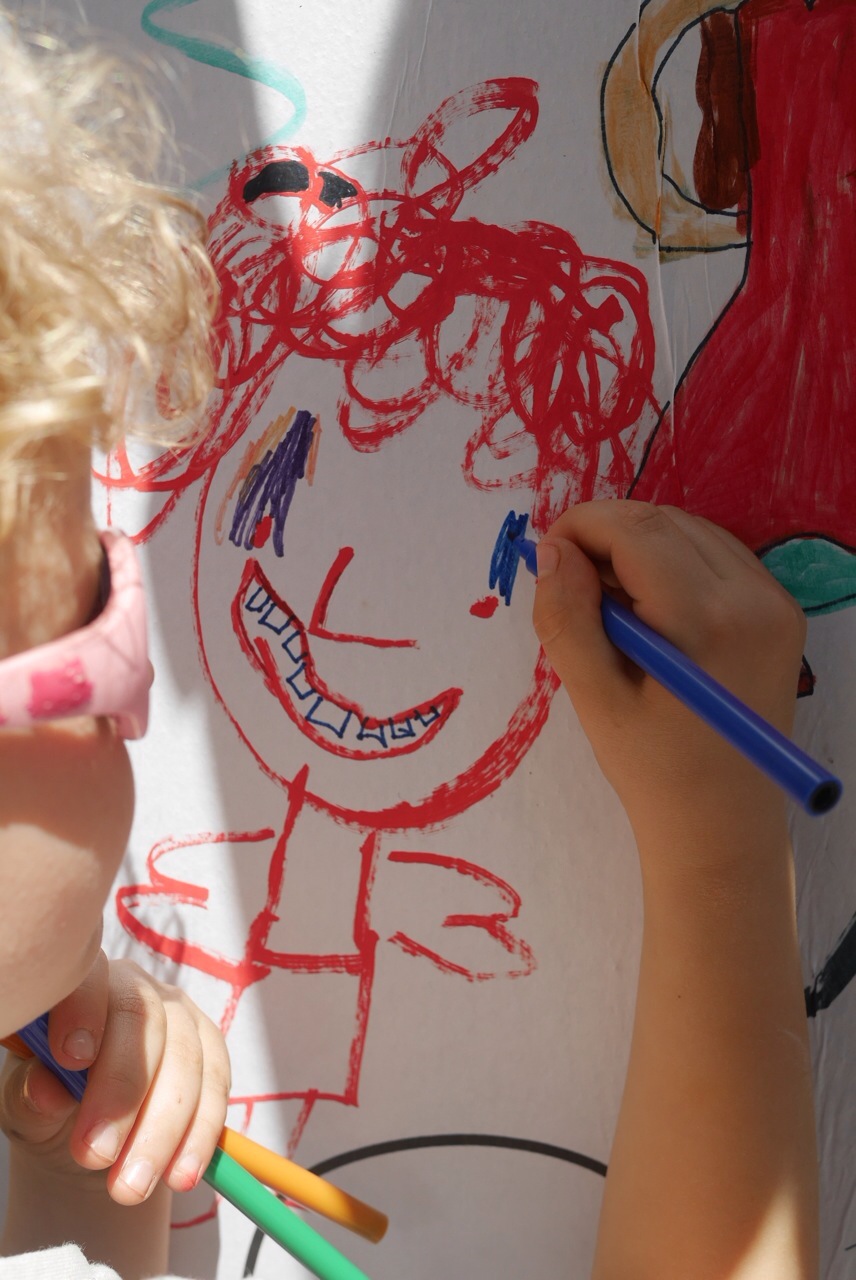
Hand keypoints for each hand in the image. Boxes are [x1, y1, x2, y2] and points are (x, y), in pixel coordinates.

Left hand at [0, 949, 230, 1204]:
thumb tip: (46, 1088)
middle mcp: (135, 986)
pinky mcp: (211, 1047)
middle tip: (94, 1158)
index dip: (84, 1012)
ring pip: (184, 1058)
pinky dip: (200, 1134)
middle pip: (143, 1019)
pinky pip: (217, 1084)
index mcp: (83, 984)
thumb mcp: (26, 1105)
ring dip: (162, 1129)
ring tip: (130, 1186)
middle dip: (122, 1094)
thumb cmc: (50, 1104)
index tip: (71, 1060)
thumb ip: (31, 1093)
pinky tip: (180, 1174)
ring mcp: (180, 1013)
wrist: (92, 1136)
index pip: (89, 979)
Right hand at [532, 501, 805, 861]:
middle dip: (606, 532)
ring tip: (607, 600)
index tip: (546, 553)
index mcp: (706, 621)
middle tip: (569, 578)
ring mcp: (774, 603)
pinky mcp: (781, 613)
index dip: (581, 526)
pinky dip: (674, 561)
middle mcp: (752, 598)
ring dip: (639, 544)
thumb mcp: (595, 699)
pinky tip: (648, 606)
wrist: (724, 826)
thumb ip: (569, 618)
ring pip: (691, 531)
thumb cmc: (654, 772)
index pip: (636, 531)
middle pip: (665, 521)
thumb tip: (553, 549)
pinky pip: (718, 556)